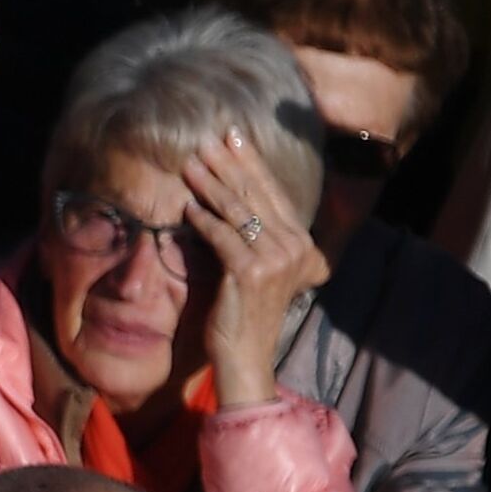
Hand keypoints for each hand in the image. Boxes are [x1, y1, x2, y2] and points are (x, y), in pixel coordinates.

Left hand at [183, 131, 329, 406]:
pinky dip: (203, 220)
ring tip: (191, 164)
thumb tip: (235, 196)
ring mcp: (277, 261)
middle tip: (207, 140)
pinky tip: (187, 206)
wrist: (246, 355)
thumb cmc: (246, 312)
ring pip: (238, 212)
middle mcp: (296, 249)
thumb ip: (260, 237)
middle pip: (256, 196)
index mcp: (303, 246)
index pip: (273, 194)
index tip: (233, 136)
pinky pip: (222, 237)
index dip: (251, 163)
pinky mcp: (252, 273)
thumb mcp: (262, 269)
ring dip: (211, 184)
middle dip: (229, 165)